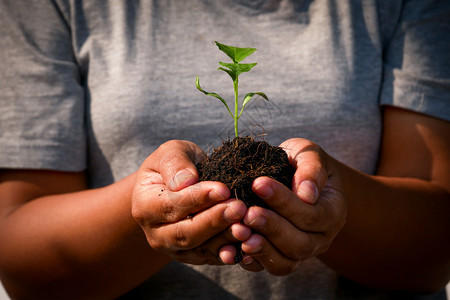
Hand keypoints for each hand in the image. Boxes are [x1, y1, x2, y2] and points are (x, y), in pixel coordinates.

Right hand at [131, 140, 247, 264]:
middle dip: (214, 221)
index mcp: (144, 207)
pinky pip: (214, 258)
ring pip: (201, 250)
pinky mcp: (195, 257)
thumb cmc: (176, 165)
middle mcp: (156, 234)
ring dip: (226, 239)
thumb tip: (185, 181)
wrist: (180, 185)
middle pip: (185, 233)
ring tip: (247, 225)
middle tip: (239, 207)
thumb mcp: (171, 153)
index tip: (223, 188)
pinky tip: (250, 243)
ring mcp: (175, 250)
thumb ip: (175, 163)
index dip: (197, 198)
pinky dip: (232, 253)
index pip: (171, 206)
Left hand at [222, 138, 346, 274]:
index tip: (258, 183)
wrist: (293, 178)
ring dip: (260, 248)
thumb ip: (311, 169)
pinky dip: (248, 260)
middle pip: (299, 244)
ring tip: (239, 231)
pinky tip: (229, 248)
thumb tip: (307, 194)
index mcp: (332, 212)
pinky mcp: (278, 259)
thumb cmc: (300, 163)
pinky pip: (265, 267)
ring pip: (284, 262)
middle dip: (271, 228)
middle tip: (248, 212)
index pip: (311, 214)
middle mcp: (320, 239)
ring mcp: (299, 252)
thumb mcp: (309, 155)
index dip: (284, 202)